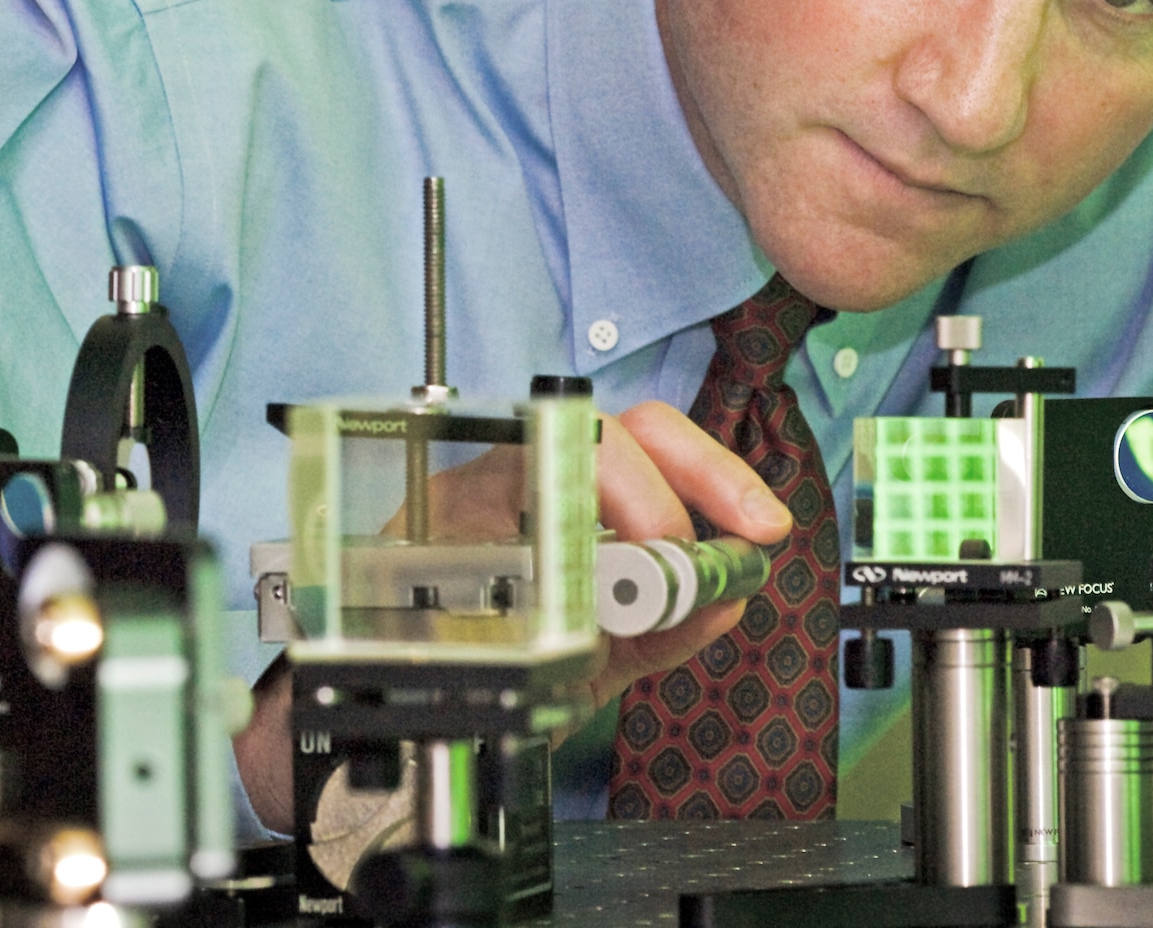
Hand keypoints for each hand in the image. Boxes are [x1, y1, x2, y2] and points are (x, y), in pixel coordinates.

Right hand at [235, 399, 789, 832]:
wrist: (391, 727)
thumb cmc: (491, 665)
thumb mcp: (604, 649)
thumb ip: (670, 621)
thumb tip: (733, 587)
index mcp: (563, 484)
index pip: (644, 432)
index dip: (713, 471)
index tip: (761, 527)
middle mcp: (507, 473)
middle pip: (597, 425)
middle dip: (662, 489)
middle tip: (682, 560)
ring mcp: (453, 500)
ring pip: (538, 460)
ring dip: (599, 525)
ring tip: (621, 600)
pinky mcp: (406, 543)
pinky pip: (479, 532)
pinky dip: (532, 577)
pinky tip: (550, 615)